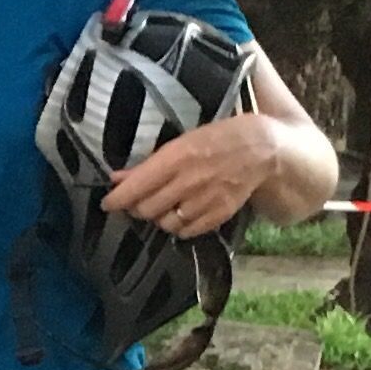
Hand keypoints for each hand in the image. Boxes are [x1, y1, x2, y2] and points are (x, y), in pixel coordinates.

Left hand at [101, 111, 283, 238]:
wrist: (264, 148)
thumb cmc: (219, 138)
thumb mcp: (183, 141)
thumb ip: (150, 163)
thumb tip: (117, 178)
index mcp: (178, 156)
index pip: (138, 185)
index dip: (118, 199)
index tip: (107, 204)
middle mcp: (189, 181)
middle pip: (147, 208)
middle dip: (137, 207)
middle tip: (137, 202)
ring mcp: (206, 200)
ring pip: (165, 222)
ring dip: (158, 217)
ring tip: (161, 206)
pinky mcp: (219, 214)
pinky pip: (186, 231)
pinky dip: (178, 226)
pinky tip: (180, 215)